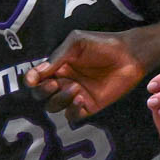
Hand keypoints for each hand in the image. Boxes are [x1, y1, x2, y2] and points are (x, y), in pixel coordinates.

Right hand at [25, 30, 148, 119]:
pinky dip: (72, 110)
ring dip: (60, 99)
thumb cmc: (102, 45)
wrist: (129, 55)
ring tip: (76, 88)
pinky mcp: (88, 107)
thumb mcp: (76, 43)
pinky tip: (81, 99)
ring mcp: (75, 95)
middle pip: (40, 95)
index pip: (35, 77)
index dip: (30, 80)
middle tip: (54, 83)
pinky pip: (72, 116)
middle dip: (43, 91)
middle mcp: (63, 82)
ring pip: (54, 106)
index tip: (32, 79)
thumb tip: (37, 73)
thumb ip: (57, 57)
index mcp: (57, 66)